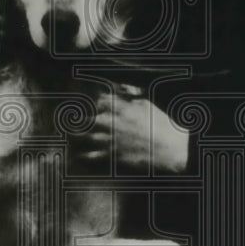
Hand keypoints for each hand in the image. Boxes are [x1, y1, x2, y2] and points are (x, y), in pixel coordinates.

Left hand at [74, 90, 188, 172]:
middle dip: (84, 120)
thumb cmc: (163, 127)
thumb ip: (134, 97)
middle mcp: (113, 123)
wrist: (170, 150)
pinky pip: (93, 156)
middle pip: (91, 119)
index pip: (102, 102)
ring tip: (73, 135)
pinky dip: (86, 156)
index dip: (100, 104)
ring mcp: (112, 140)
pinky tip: (81, 155)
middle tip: (77, 122)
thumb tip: (127, 89)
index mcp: (122, 109)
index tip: (98, 107)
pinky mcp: (113, 156)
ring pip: (88, 137)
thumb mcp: (149, 106)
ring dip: (80, 136)